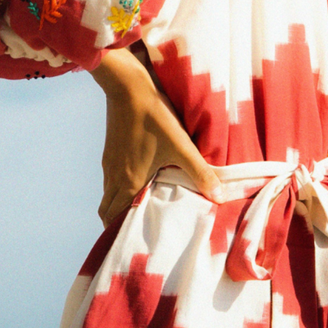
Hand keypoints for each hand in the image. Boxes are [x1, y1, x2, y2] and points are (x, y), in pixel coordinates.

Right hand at [91, 47, 221, 225]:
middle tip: (138, 227)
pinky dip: (119, 186)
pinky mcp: (109, 148)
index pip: (115, 218)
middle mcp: (113, 176)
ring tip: (142, 205)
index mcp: (128, 182)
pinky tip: (139, 176)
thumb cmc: (154, 116)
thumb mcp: (181, 144)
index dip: (122, 232)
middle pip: (107, 210)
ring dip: (120, 203)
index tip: (134, 241)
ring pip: (108, 193)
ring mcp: (109, 162)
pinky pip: (110, 177)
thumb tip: (220, 196)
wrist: (127, 86)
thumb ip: (200, 171)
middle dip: (119, 222)